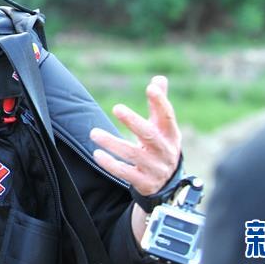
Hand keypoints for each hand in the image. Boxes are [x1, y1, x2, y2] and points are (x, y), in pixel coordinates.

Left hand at [89, 75, 181, 242]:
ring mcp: (155, 168)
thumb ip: (159, 105)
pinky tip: (97, 154)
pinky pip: (125, 173)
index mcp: (171, 135)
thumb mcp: (163, 128)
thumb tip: (158, 79)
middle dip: (134, 122)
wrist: (166, 184)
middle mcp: (165, 151)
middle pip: (150, 135)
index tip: (150, 88)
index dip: (161, 102)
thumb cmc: (161, 146)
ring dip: (112, 143)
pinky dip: (111, 164)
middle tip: (117, 108)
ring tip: (94, 133)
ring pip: (133, 154)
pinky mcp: (144, 182)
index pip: (167, 117)